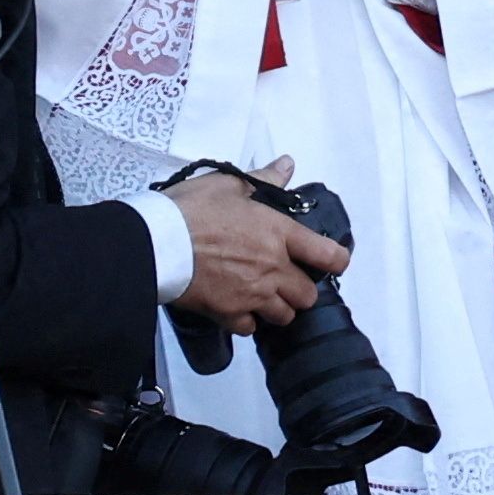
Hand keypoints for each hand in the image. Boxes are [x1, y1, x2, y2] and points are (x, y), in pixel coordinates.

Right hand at [167, 170, 352, 329]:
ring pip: (284, 316)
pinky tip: (238, 308)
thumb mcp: (228, 184)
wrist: (156, 244)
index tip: (331, 261)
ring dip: (278, 307)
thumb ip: (263, 178)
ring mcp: (252, 295)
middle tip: (286, 278)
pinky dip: (248, 321)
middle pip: (307, 295)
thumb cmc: (192, 210)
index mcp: (280, 234)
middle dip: (300, 288)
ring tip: (264, 295)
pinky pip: (251, 329)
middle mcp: (273, 269)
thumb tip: (286, 165)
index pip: (328, 256)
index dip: (337, 261)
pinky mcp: (228, 315)